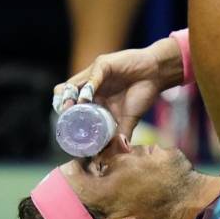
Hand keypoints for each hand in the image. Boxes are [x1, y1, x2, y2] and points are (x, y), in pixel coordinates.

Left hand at [52, 39, 177, 138]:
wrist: (157, 75)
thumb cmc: (143, 93)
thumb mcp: (130, 119)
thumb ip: (123, 134)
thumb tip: (121, 153)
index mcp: (93, 99)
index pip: (69, 106)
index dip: (64, 115)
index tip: (67, 129)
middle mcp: (89, 87)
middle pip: (64, 95)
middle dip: (62, 106)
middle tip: (67, 117)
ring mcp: (94, 76)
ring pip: (70, 85)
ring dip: (68, 97)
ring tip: (71, 107)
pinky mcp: (102, 65)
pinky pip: (92, 76)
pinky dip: (88, 86)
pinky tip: (87, 96)